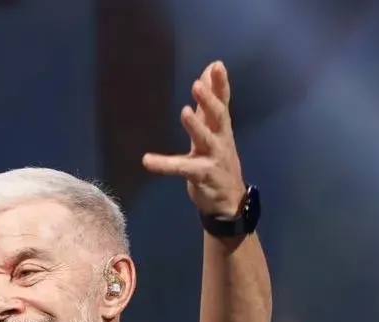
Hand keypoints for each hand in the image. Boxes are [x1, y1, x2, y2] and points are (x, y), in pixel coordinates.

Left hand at [141, 60, 246, 219]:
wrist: (230, 200)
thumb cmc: (219, 160)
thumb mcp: (217, 131)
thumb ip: (210, 104)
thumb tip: (209, 72)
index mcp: (221, 128)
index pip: (223, 103)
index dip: (220, 85)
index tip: (217, 65)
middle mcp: (220, 140)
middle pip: (218, 117)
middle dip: (209, 101)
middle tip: (198, 85)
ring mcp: (213, 158)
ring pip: (205, 140)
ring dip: (195, 126)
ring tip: (184, 112)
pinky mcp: (202, 176)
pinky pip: (182, 169)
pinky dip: (164, 165)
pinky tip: (147, 160)